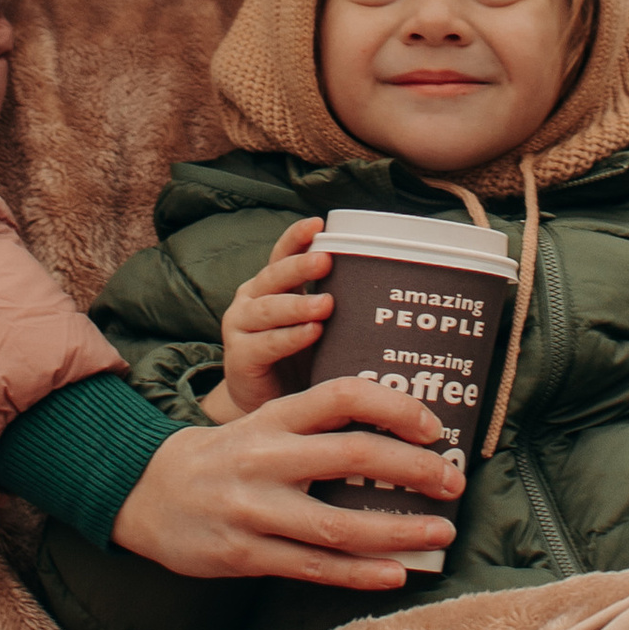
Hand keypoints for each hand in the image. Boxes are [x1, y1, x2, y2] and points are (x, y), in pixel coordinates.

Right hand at [115, 379, 463, 586]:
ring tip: (440, 533)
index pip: (343, 397)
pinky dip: (359, 573)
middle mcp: (265, 458)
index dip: (394, 407)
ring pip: (337, 524)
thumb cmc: (227, 458)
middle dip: (414, 470)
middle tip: (453, 482)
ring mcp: (253, 509)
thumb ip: (317, 428)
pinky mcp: (245, 554)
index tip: (433, 428)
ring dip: (398, 530)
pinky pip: (312, 567)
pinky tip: (395, 573)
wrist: (148, 493)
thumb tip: (402, 442)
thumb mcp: (264, 425)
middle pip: (351, 455)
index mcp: (274, 417)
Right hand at [207, 215, 331, 420]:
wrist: (264, 406)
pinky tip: (311, 333)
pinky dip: (289, 338)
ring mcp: (240, 328)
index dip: (296, 238)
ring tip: (326, 305)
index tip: (318, 222)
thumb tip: (389, 290)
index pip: (282, 254)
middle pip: (274, 276)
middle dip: (300, 266)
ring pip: (267, 309)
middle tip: (326, 261)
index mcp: (271, 286)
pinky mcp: (239, 357)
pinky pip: (264, 344)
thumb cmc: (298, 361)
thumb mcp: (318, 328)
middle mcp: (251, 300)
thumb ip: (336, 307)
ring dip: (297, 305)